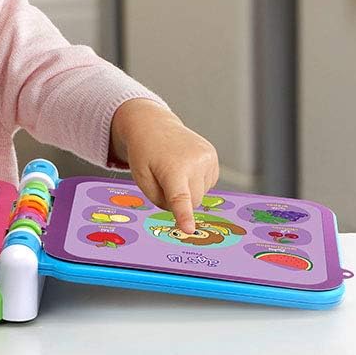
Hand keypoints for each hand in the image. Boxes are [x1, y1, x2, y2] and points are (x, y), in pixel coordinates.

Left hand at [110, 99, 218, 234]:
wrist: (153, 124)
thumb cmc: (144, 153)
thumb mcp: (142, 179)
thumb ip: (160, 200)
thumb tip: (185, 211)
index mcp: (172, 168)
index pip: (179, 197)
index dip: (184, 215)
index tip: (189, 229)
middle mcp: (194, 161)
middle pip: (193, 202)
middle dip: (179, 200)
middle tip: (164, 180)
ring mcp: (207, 157)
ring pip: (201, 194)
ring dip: (188, 189)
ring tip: (174, 169)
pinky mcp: (213, 156)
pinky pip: (208, 183)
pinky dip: (196, 180)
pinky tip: (185, 166)